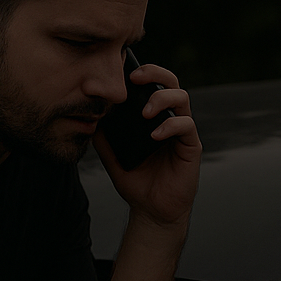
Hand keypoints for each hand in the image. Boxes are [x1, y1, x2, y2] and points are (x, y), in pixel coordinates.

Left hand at [92, 63, 199, 228]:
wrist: (151, 209)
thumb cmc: (135, 181)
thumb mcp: (112, 155)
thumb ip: (103, 135)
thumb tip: (89, 114)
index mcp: (154, 116)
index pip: (152, 84)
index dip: (142, 71)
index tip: (122, 71)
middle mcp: (170, 118)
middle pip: (171, 82)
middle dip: (154, 73)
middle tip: (135, 79)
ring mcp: (182, 131)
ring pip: (182, 98)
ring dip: (161, 99)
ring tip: (145, 113)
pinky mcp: (191, 146)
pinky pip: (186, 125)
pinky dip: (170, 125)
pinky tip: (154, 135)